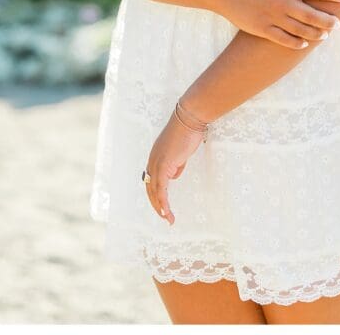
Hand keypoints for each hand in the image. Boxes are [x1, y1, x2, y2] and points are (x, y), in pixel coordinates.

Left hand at [144, 109, 204, 224]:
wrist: (189, 119)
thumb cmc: (188, 131)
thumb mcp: (181, 151)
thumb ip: (176, 164)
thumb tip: (174, 176)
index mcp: (155, 157)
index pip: (151, 180)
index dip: (156, 194)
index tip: (162, 206)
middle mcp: (152, 160)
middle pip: (150, 188)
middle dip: (157, 205)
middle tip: (165, 217)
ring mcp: (156, 163)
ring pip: (154, 191)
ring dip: (160, 207)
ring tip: (168, 219)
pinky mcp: (163, 165)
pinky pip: (161, 189)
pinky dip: (163, 202)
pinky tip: (167, 212)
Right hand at [223, 0, 339, 48]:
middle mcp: (282, 2)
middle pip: (311, 14)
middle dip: (327, 20)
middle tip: (337, 23)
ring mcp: (273, 17)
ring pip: (300, 29)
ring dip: (315, 33)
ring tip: (325, 35)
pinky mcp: (263, 29)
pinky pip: (284, 39)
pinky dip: (296, 42)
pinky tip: (305, 43)